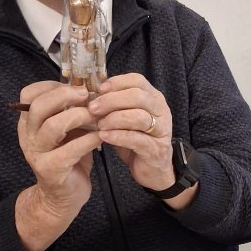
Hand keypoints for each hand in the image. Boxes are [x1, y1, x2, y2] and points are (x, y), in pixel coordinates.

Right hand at [14, 80, 102, 250]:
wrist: (63, 197)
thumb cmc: (68, 159)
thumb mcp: (66, 132)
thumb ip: (69, 112)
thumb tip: (88, 87)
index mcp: (28, 123)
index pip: (29, 94)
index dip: (52, 85)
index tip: (75, 86)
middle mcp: (28, 136)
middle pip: (39, 106)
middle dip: (65, 96)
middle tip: (86, 95)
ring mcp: (37, 154)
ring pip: (54, 125)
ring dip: (79, 116)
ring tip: (96, 116)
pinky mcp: (51, 170)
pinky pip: (71, 149)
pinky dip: (90, 139)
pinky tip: (102, 137)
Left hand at [88, 74, 196, 207]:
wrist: (152, 169)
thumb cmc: (136, 140)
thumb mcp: (126, 118)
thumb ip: (114, 105)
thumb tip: (90, 94)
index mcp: (153, 98)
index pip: (138, 81)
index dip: (117, 82)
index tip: (99, 89)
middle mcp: (161, 111)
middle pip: (138, 96)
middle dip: (112, 100)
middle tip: (93, 108)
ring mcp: (161, 130)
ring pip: (139, 117)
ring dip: (115, 119)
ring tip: (99, 124)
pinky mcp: (156, 149)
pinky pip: (137, 139)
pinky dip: (118, 136)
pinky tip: (104, 137)